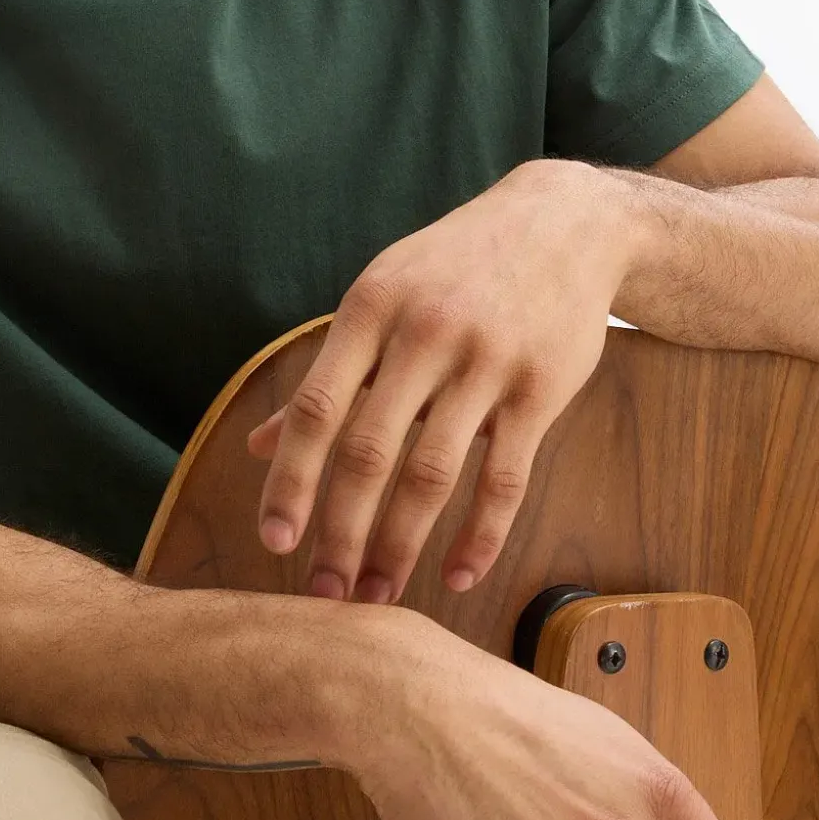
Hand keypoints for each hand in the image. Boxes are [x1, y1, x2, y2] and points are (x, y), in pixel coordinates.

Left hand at [248, 160, 639, 600]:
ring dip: (401, 544)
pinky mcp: (541, 389)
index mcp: (370, 309)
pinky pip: (506, 478)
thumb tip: (256, 445)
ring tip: (379, 596)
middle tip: (325, 596)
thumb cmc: (451, 269)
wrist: (562, 224)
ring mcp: (485, 361)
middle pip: (369, 451)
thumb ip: (324, 376)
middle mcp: (423, 333)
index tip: (274, 540)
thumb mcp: (380, 300)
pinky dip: (481, 535)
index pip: (316, 408)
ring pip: (434, 473)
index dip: (290, 479)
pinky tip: (457, 573)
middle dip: (341, 532)